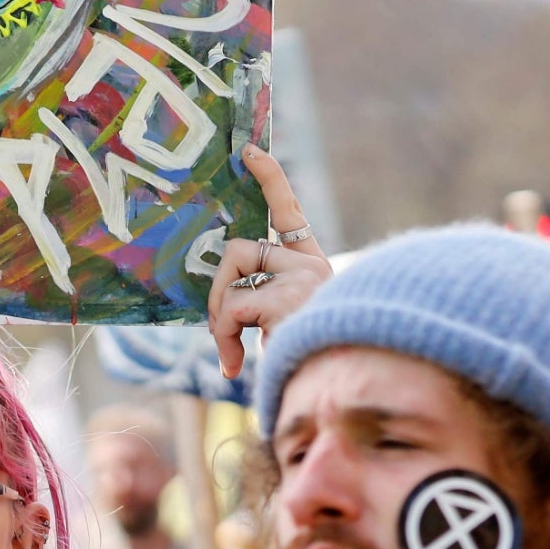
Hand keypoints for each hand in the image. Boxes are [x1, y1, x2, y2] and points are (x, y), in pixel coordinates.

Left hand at [207, 144, 334, 378]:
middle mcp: (312, 267)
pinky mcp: (286, 299)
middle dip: (217, 290)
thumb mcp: (281, 326)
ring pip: (230, 279)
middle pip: (239, 251)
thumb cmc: (304, 366)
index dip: (270, 180)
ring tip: (232, 356)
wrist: (332, 396)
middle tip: (221, 332)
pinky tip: (236, 364)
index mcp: (313, 268)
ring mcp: (302, 280)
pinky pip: (230, 307)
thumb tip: (219, 304)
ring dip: (220, 319)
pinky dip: (223, 337)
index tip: (251, 152)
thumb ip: (259, 301)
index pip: (290, 214)